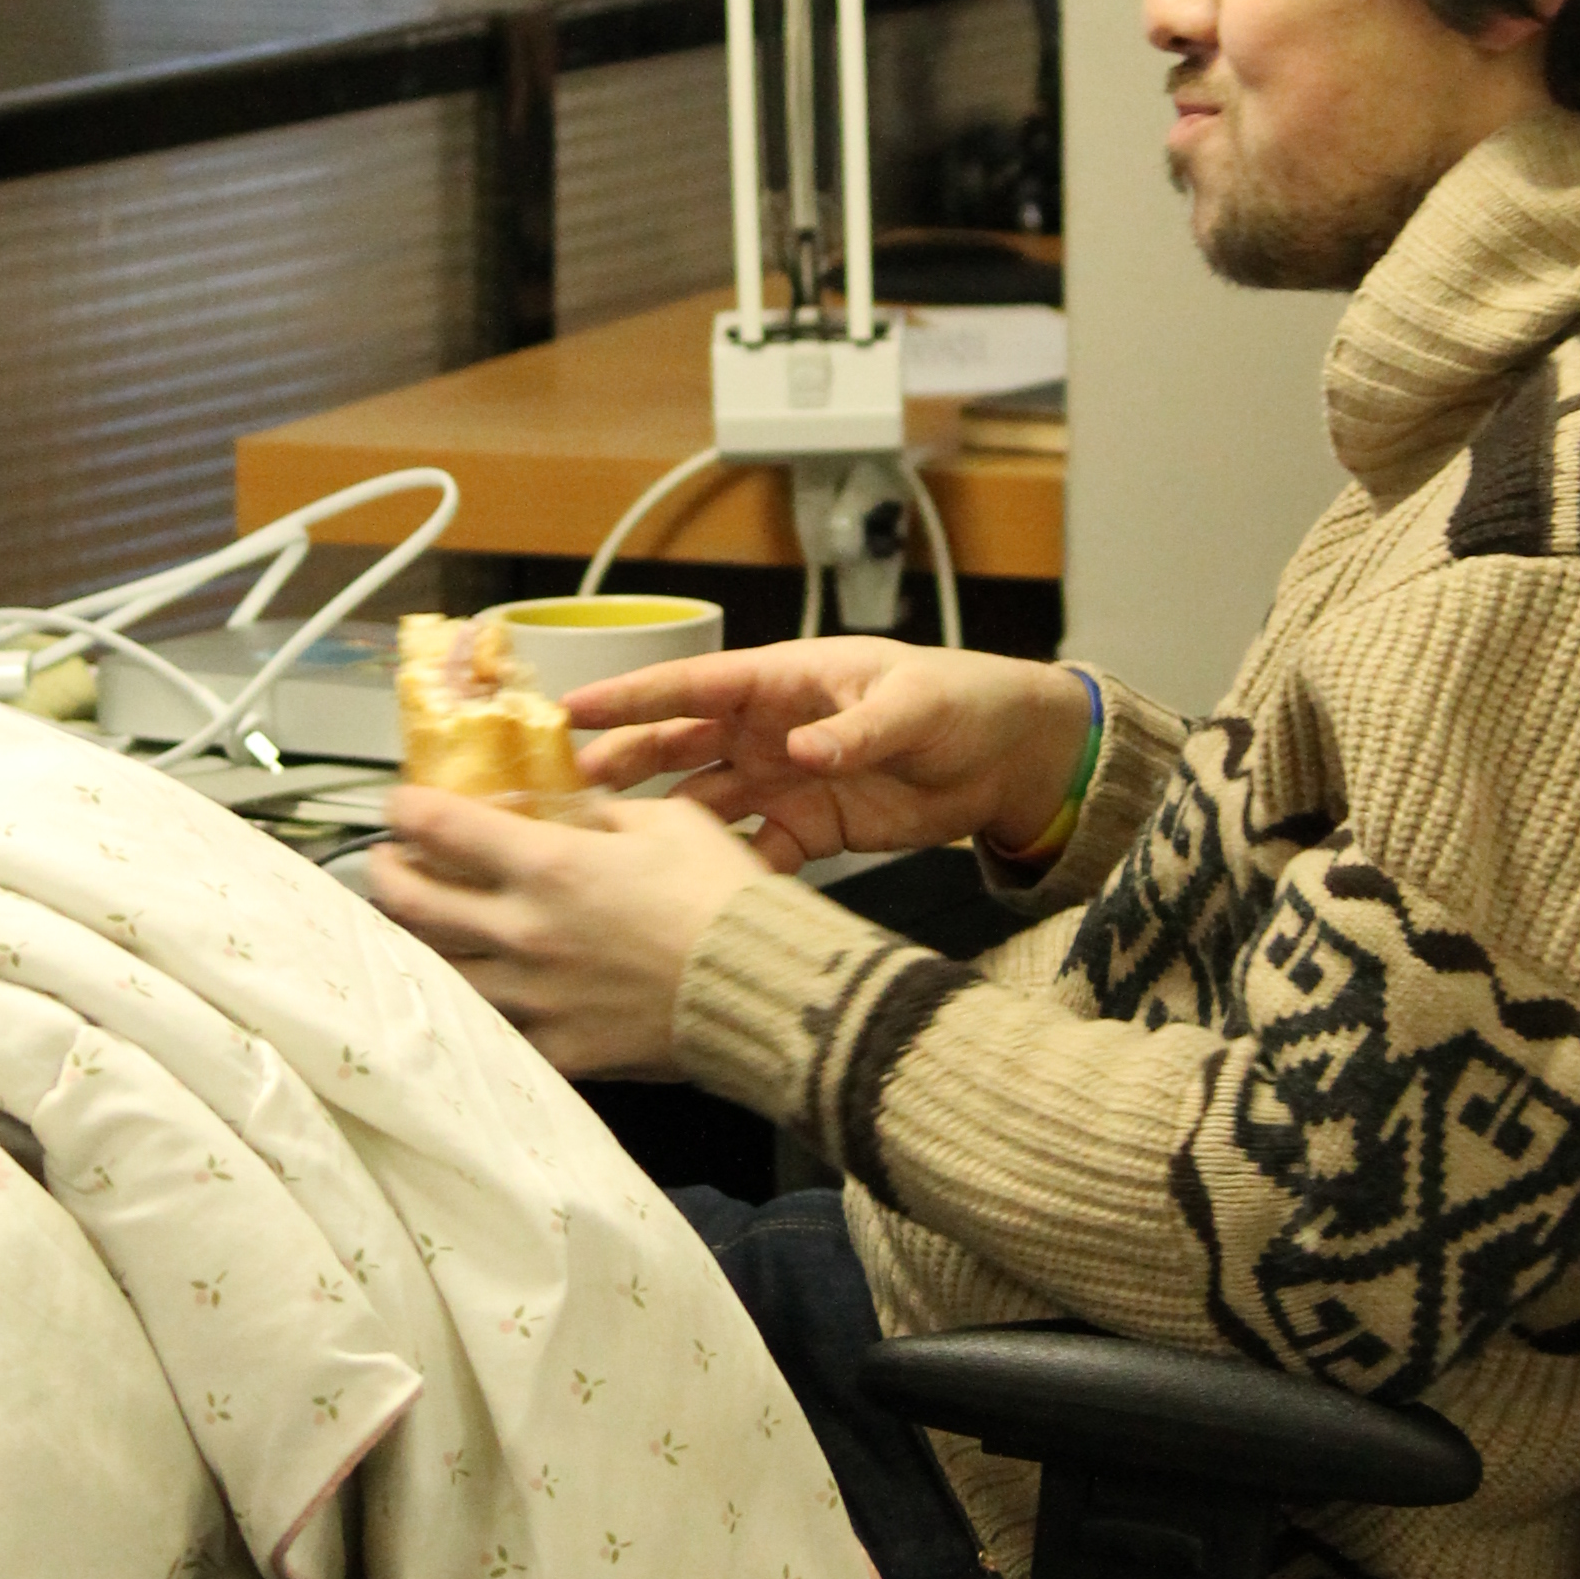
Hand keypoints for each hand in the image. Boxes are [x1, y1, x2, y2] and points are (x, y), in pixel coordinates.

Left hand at [367, 786, 770, 1076]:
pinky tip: (469, 994)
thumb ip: (604, 813)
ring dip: (415, 943)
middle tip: (385, 863)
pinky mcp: (558, 1049)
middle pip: (413, 903)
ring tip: (415, 929)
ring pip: (438, 971)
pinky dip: (472, 1007)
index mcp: (546, 865)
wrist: (763, 990)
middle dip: (386, 875)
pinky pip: (492, 1030)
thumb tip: (570, 809)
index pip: (439, 826)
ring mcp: (534, 998)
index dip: (404, 809)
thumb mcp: (668, 822)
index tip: (397, 805)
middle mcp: (523, 931)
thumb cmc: (723, 898)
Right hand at [564, 639, 1093, 871]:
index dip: (632, 696)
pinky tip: (687, 898)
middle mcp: (771, 728)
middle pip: (680, 745)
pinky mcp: (808, 828)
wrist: (1010, 758)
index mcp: (785, 680)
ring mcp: (785, 780)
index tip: (574, 708)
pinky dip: (720, 872)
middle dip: (625, 763)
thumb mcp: (916, 705)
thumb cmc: (964, 701)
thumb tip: (803, 750)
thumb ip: (859, 728)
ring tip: (606, 850)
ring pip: (702, 802)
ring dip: (657, 823)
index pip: (694, 685)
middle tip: (569, 790)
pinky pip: (750, 852)